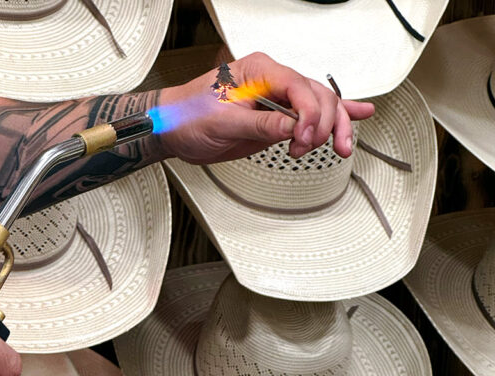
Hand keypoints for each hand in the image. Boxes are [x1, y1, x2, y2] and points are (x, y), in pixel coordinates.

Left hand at [156, 52, 374, 164]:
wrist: (173, 128)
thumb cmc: (188, 116)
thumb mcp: (222, 123)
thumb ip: (259, 125)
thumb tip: (289, 129)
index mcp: (259, 70)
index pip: (299, 86)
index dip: (308, 114)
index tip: (302, 138)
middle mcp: (272, 80)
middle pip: (318, 96)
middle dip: (323, 124)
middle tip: (306, 148)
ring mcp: (277, 99)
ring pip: (321, 106)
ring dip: (334, 126)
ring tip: (340, 147)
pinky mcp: (277, 118)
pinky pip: (310, 113)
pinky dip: (335, 115)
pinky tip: (358, 115)